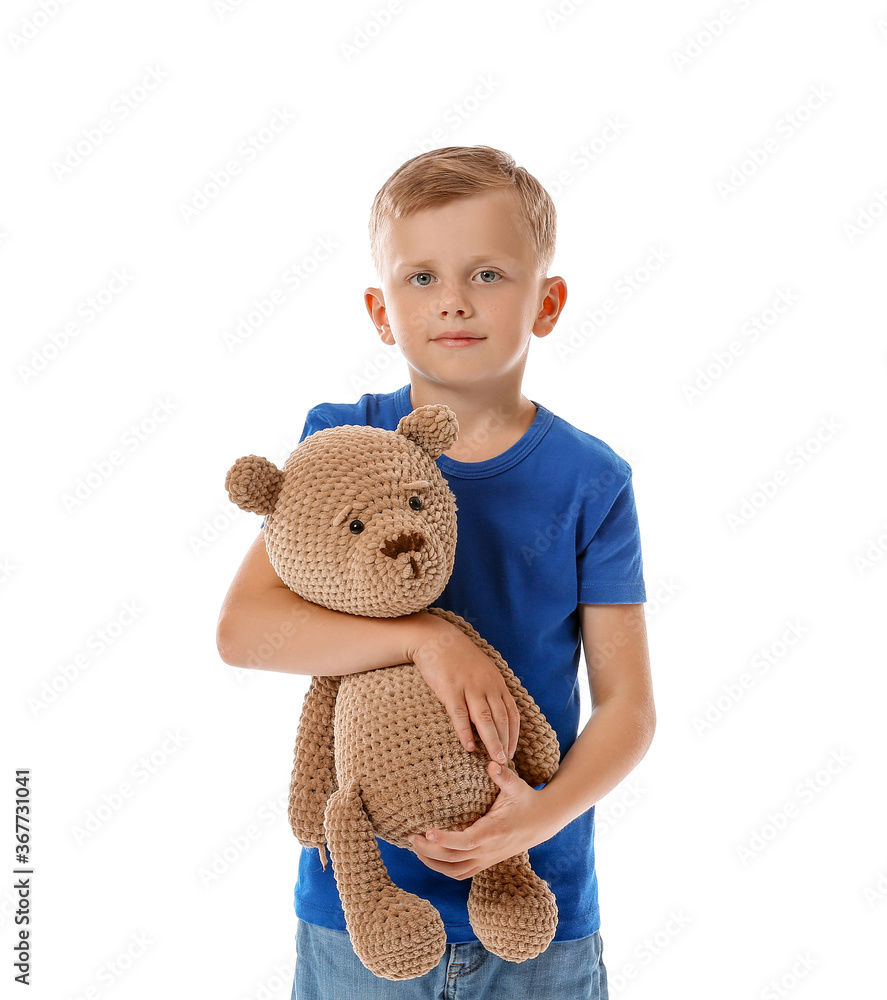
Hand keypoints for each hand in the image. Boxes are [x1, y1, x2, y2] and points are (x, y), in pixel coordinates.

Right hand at [408, 615, 519, 765]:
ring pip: (485, 719)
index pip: (511, 713)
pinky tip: (468, 747)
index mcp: (497, 682)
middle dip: (505, 743)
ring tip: (495, 761)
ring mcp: (469, 686)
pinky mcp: (450, 688)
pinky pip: (459, 714)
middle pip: (501, 719)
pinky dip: (465, 732)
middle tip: (505, 763)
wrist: (436, 639)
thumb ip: (490, 690)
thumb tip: (495, 715)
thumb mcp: (482, 671)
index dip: (513, 735)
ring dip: (492, 742)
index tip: (512, 753)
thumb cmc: (458, 658)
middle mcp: (487, 685)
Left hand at [409, 761, 554, 878]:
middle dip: (430, 851)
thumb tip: (492, 762)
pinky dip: (443, 869)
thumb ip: (504, 775)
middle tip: (411, 836)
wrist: (542, 822)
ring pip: (455, 871)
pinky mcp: (486, 862)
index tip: (428, 832)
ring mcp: (487, 859)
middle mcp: (489, 850)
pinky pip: (461, 873)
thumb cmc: (526, 800)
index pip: (467, 842)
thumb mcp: (517, 786)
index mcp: (494, 831)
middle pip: (454, 859)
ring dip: (433, 863)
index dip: (446, 840)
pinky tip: (430, 856)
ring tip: (416, 847)